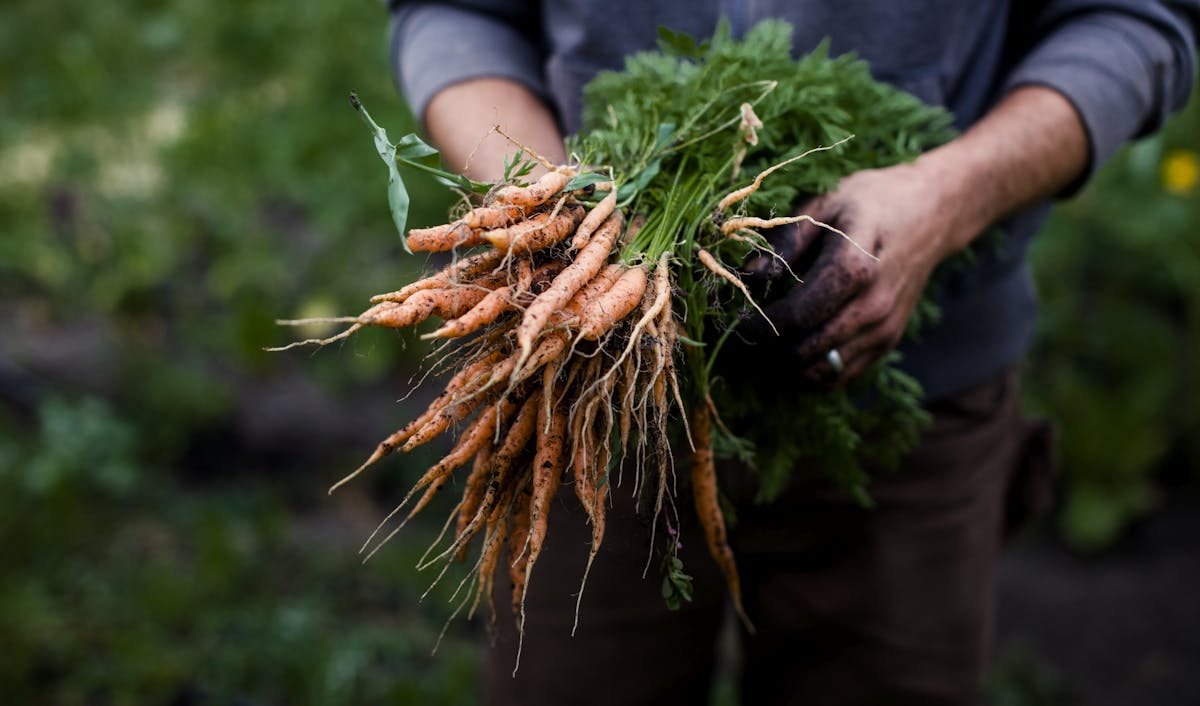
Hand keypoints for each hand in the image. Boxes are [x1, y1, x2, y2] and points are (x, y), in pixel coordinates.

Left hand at [743, 161, 958, 386]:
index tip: (737, 322)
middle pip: (806, 350)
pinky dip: (812, 373)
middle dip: (768, 349)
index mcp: (854, 267)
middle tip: (746, 336)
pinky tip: (794, 351)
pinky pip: (842, 376)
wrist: (931, 213)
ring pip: (822, 371)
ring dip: (787, 365)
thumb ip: (785, 242)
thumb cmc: (870, 202)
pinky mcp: (888, 342)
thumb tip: (748, 276)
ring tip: (766, 344)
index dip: (759, 326)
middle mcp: (873, 305)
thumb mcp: (824, 205)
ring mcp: (884, 328)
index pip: (796, 316)